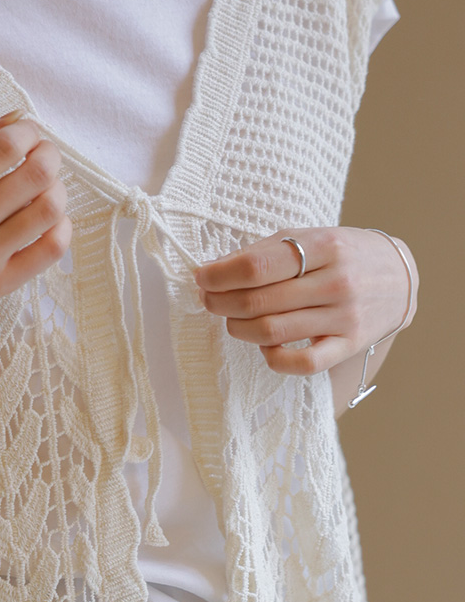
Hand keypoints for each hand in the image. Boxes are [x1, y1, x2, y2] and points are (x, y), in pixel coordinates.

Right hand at [0, 112, 70, 338]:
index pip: (6, 146)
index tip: (27, 134)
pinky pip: (51, 250)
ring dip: (57, 189)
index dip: (28, 132)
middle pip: (36, 175)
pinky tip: (49, 219)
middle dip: (50, 155)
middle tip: (44, 156)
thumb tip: (16, 118)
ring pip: (49, 210)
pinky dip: (62, 226)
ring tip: (46, 188)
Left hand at [193, 226, 417, 378]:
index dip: (220, 275)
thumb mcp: (310, 237)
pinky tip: (264, 345)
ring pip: (272, 331)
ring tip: (232, 320)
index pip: (257, 265)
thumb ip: (266, 252)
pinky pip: (302, 363)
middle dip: (222, 302)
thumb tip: (214, 270)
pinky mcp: (349, 345)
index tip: (202, 278)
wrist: (399, 278)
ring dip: (239, 328)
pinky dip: (273, 357)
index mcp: (325, 245)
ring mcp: (344, 316)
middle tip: (210, 300)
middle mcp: (336, 281)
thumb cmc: (343, 255)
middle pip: (259, 301)